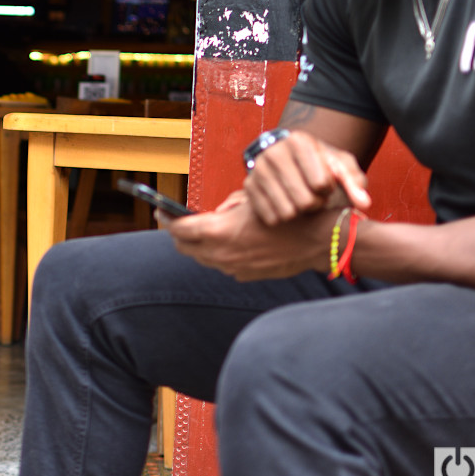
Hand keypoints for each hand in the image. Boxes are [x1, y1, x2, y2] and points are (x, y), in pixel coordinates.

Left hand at [165, 196, 334, 281]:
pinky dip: (219, 254)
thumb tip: (214, 212)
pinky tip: (227, 244)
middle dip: (178, 234)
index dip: (167, 219)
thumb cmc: (284, 215)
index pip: (179, 229)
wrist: (314, 241)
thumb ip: (225, 207)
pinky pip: (222, 265)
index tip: (160, 212)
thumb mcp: (250, 200)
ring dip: (198, 245)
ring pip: (202, 258)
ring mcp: (232, 268)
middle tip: (176, 223)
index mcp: (218, 232)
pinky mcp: (244, 275)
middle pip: (184, 247)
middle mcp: (220, 254)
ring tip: (201, 233)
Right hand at [244, 129, 370, 225]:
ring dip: (299, 213)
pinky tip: (286, 204)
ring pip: (287, 212)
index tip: (325, 183)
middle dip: (315, 204)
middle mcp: (273, 153)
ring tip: (301, 200)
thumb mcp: (340, 165)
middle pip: (304, 201)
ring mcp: (257, 170)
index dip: (328, 189)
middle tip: (314, 196)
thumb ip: (354, 182)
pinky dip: (282, 217)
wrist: (286, 157)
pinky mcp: (247, 188)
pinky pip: (271, 218)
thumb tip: (363, 203)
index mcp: (298, 141)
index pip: (321, 183)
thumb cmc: (318, 162)